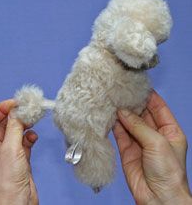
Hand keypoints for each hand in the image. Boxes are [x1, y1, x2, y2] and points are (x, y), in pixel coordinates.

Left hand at [0, 100, 38, 204]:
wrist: (18, 202)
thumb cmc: (7, 179)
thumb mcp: (10, 148)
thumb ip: (15, 127)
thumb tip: (19, 110)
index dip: (2, 108)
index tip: (16, 102)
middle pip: (4, 123)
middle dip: (16, 115)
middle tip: (28, 109)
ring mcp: (7, 152)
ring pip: (15, 131)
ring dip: (24, 125)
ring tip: (33, 120)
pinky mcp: (19, 157)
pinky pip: (23, 141)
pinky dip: (29, 137)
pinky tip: (33, 137)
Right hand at [113, 90, 191, 204]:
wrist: (158, 198)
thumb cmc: (168, 172)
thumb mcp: (157, 143)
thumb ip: (138, 126)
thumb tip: (122, 112)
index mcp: (169, 130)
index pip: (158, 106)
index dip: (148, 95)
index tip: (136, 85)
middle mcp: (154, 134)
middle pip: (141, 112)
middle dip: (132, 103)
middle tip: (120, 92)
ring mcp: (140, 141)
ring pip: (129, 122)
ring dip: (121, 113)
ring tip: (112, 101)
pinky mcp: (127, 149)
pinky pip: (120, 133)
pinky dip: (114, 125)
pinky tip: (109, 116)